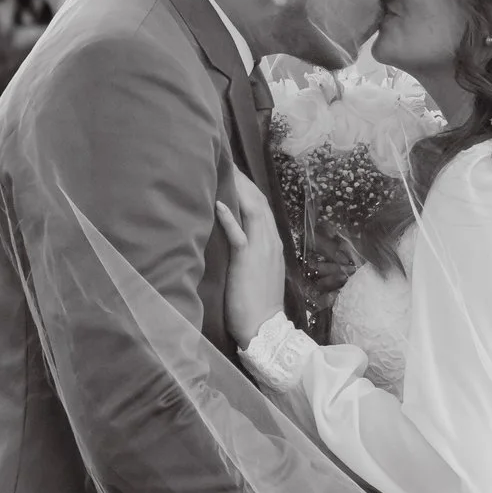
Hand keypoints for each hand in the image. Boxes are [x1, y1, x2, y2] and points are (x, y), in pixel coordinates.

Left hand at [212, 167, 287, 350]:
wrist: (264, 328)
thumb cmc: (258, 304)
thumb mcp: (258, 271)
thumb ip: (251, 251)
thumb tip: (238, 237)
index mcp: (272, 244)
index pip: (262, 208)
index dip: (250, 189)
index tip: (236, 174)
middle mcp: (270, 242)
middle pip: (259, 203)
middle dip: (244, 182)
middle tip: (228, 163)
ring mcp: (261, 250)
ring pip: (253, 211)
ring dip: (239, 190)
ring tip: (225, 171)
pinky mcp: (247, 260)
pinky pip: (239, 235)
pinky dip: (229, 218)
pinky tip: (219, 204)